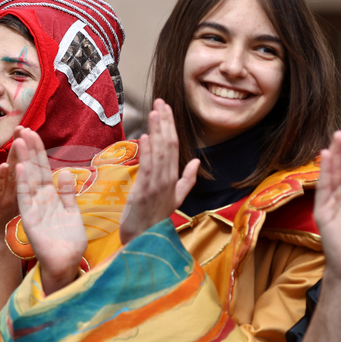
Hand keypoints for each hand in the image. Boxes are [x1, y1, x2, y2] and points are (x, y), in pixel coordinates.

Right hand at [13, 128, 85, 294]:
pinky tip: (18, 167)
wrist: (64, 265)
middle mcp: (40, 201)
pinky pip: (25, 198)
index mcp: (50, 198)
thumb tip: (65, 172)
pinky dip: (22, 183)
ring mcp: (33, 209)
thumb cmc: (68, 241)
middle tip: (23, 129)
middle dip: (29, 150)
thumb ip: (67, 193)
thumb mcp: (71, 212)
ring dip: (23, 161)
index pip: (43, 169)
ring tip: (19, 141)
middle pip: (34, 171)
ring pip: (27, 180)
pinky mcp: (30, 220)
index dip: (39, 151)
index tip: (34, 133)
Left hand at [119, 99, 198, 244]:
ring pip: (160, 153)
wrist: (144, 240)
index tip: (166, 108)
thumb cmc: (156, 218)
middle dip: (164, 122)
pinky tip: (147, 136)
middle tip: (160, 102)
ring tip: (155, 112)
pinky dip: (148, 152)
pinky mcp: (144, 192)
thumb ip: (187, 179)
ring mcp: (157, 186)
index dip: (170, 126)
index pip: (175, 146)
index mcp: (174, 179)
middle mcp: (168, 180)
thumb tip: (196, 161)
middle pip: (169, 145)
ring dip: (157, 131)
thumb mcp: (176, 199)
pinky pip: (148, 168)